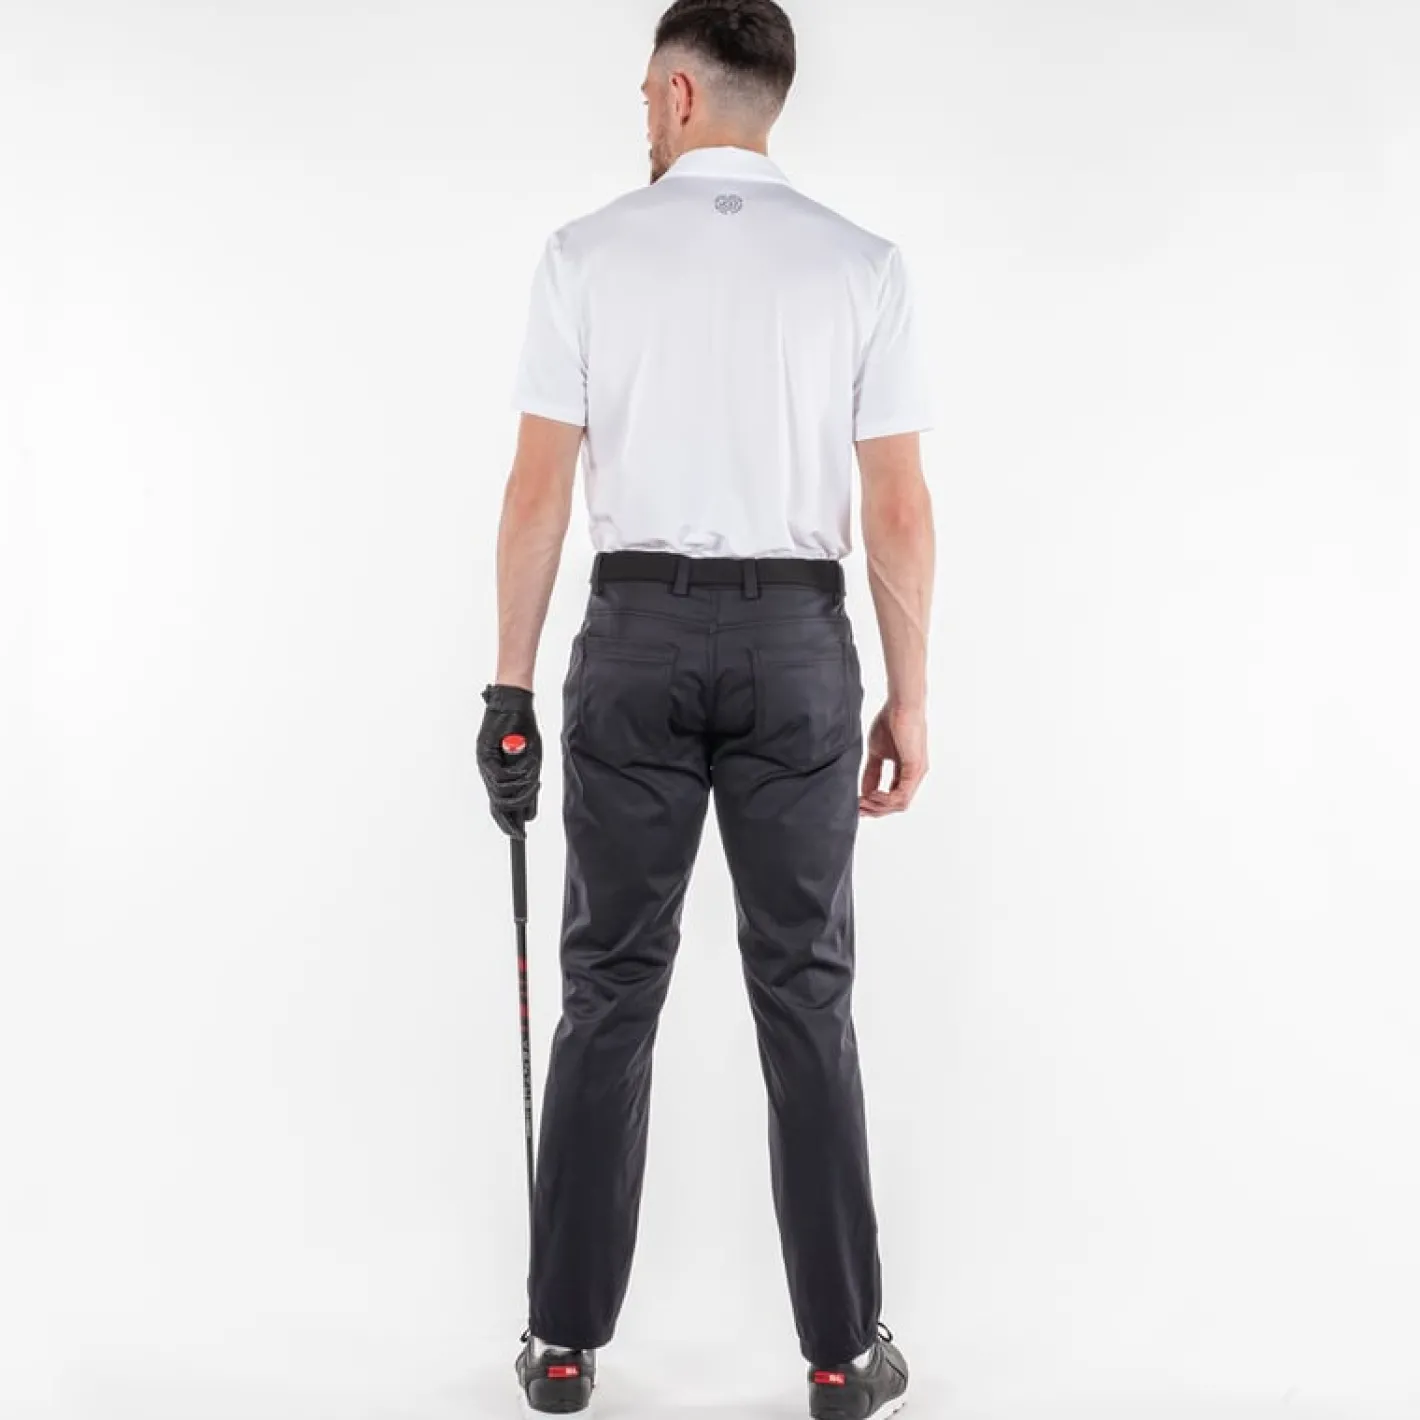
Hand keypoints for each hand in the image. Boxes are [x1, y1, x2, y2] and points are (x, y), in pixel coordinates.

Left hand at [477, 684, 541, 838]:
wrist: (515, 702)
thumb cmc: (523, 728)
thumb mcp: (531, 760)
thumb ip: (528, 782)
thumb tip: (529, 810)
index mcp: (497, 773)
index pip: (498, 804)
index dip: (507, 823)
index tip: (518, 836)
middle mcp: (488, 770)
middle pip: (496, 806)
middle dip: (509, 821)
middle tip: (522, 829)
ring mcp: (485, 763)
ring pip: (500, 794)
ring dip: (521, 792)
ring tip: (533, 780)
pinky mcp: (485, 754)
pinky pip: (501, 777)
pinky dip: (518, 778)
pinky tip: (528, 771)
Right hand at [859, 700, 927, 816]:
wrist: (900, 706)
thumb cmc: (890, 722)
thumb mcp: (876, 753)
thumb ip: (871, 772)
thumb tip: (864, 791)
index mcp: (906, 772)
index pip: (892, 797)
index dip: (875, 804)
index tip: (858, 806)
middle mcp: (914, 776)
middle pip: (896, 805)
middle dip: (876, 810)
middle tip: (858, 810)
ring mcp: (917, 774)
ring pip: (899, 804)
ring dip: (879, 807)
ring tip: (862, 802)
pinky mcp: (915, 769)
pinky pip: (901, 795)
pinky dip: (885, 800)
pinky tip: (872, 795)